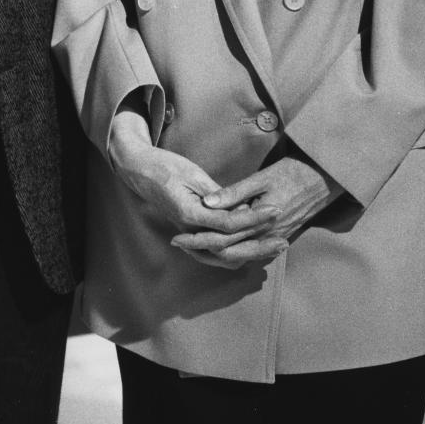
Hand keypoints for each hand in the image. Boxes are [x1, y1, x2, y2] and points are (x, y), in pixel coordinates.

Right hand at [108, 110, 282, 267]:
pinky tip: (252, 247)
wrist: (140, 172)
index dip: (255, 218)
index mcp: (189, 214)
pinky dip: (236, 252)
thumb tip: (241, 207)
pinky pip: (216, 251)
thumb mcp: (193, 174)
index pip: (229, 224)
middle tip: (284, 242)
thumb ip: (217, 194)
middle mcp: (189, 231)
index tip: (275, 211)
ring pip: (223, 257)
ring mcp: (189, 235)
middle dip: (259, 245)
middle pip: (230, 248)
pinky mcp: (192, 233)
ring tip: (273, 247)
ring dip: (250, 253)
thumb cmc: (165, 167)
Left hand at [171, 154, 340, 267]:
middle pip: (228, 254)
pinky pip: (252, 252)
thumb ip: (234, 193)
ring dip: (216, 255)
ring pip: (240, 257)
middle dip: (202, 251)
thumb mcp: (261, 178)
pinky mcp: (280, 237)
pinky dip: (234, 251)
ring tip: (193, 247)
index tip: (177, 236)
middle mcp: (268, 237)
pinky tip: (220, 245)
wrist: (324, 178)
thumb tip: (207, 203)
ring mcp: (276, 240)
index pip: (223, 240)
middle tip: (178, 244)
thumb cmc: (292, 172)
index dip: (198, 240)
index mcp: (261, 223)